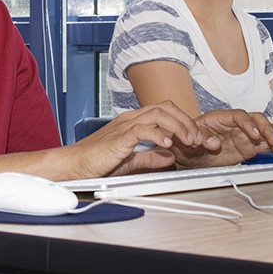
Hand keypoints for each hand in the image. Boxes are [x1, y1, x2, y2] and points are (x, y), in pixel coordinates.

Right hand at [67, 101, 200, 177]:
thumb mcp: (130, 162)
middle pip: (166, 107)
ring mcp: (124, 126)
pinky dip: (159, 135)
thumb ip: (150, 158)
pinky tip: (167, 145)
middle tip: (198, 139)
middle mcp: (130, 119)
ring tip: (188, 141)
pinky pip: (142, 129)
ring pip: (158, 113)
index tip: (196, 139)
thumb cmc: (96, 163)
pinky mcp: (118, 137)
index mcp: (133, 122)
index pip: (165, 112)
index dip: (184, 123)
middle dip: (186, 121)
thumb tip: (170, 156)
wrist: (74, 166)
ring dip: (178, 126)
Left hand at [174, 109, 272, 167]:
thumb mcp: (185, 138)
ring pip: (264, 132)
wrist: (187, 157)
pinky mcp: (248, 148)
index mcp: (219, 118)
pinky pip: (265, 146)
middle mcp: (234, 125)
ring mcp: (243, 136)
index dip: (248, 124)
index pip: (238, 115)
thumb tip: (210, 141)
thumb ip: (198, 137)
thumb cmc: (185, 143)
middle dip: (267, 130)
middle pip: (256, 120)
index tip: (254, 135)